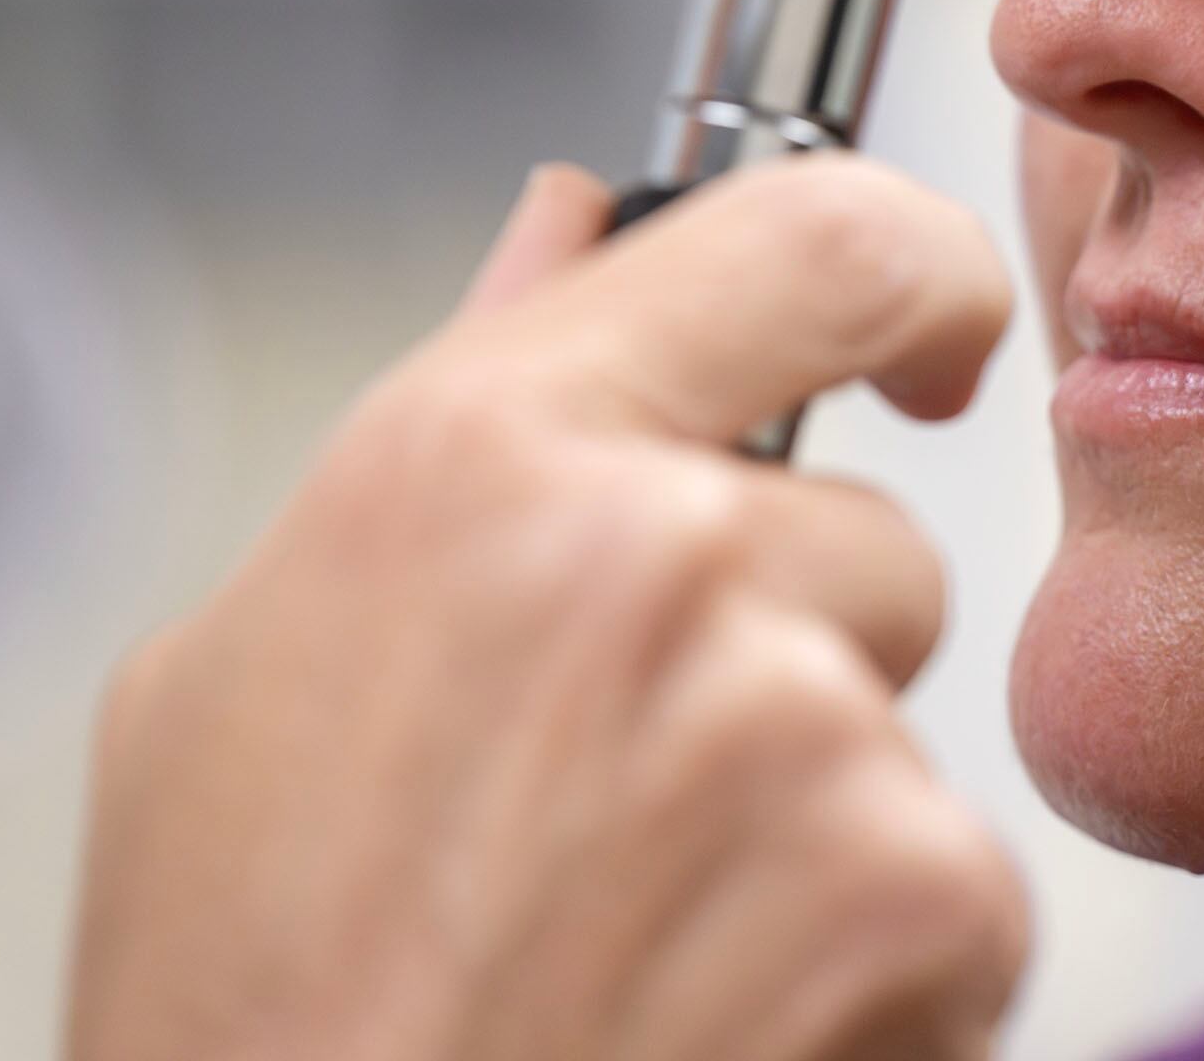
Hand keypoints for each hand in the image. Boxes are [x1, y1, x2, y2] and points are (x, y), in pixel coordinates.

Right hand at [66, 156, 1024, 1060]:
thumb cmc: (255, 995)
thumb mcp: (249, 671)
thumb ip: (455, 414)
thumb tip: (572, 223)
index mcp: (488, 459)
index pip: (817, 234)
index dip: (914, 269)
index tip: (931, 333)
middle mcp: (658, 558)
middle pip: (870, 538)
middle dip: (795, 656)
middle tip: (630, 811)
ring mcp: (802, 727)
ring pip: (900, 723)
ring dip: (820, 821)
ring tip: (637, 932)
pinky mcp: (914, 893)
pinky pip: (954, 883)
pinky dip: (874, 966)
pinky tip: (714, 1018)